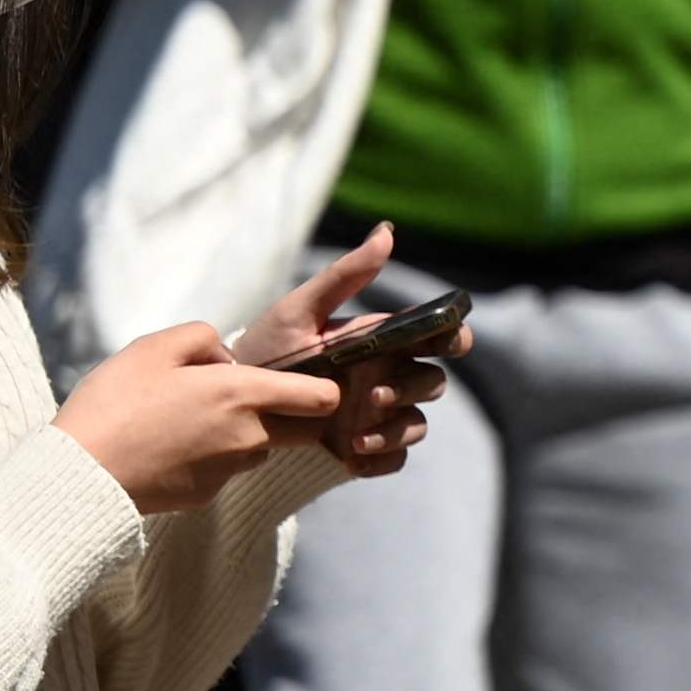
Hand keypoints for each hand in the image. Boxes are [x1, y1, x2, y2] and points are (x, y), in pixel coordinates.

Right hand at [57, 323, 338, 514]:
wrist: (81, 473)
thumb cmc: (114, 403)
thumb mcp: (152, 348)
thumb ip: (201, 339)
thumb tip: (227, 357)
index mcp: (241, 394)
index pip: (321, 397)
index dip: (324, 388)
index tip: (308, 379)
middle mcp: (249, 436)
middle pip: (306, 429)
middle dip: (295, 414)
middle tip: (252, 397)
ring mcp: (231, 470)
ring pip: (262, 449)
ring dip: (246, 433)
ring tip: (193, 418)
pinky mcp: (209, 494)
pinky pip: (226, 469)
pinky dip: (212, 456)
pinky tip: (171, 445)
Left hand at [229, 226, 449, 477]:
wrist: (235, 404)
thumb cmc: (268, 350)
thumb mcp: (300, 309)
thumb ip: (345, 275)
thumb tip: (386, 231)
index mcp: (384, 343)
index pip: (440, 338)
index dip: (455, 338)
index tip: (447, 343)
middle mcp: (389, 378)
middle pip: (433, 382)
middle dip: (412, 388)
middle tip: (375, 394)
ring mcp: (379, 416)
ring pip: (417, 424)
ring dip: (396, 430)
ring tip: (356, 434)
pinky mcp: (365, 448)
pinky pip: (395, 459)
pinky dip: (381, 458)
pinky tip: (350, 455)